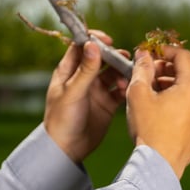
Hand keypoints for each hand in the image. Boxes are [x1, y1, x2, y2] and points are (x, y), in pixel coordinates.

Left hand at [43, 31, 127, 163]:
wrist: (66, 149)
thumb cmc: (61, 120)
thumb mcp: (73, 92)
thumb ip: (85, 70)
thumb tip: (93, 45)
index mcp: (68, 71)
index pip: (81, 47)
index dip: (94, 40)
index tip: (108, 40)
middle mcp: (83, 78)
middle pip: (101, 58)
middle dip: (114, 56)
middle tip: (124, 58)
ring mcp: (96, 90)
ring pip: (113, 73)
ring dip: (121, 72)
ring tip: (127, 77)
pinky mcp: (106, 103)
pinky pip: (119, 90)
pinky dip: (126, 87)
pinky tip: (128, 90)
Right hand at [126, 46, 189, 178]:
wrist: (159, 164)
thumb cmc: (149, 130)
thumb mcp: (138, 94)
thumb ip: (141, 69)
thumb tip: (143, 55)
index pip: (184, 56)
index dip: (167, 51)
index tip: (154, 54)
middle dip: (171, 68)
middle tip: (153, 73)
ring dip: (178, 86)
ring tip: (158, 93)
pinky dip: (186, 106)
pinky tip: (169, 112)